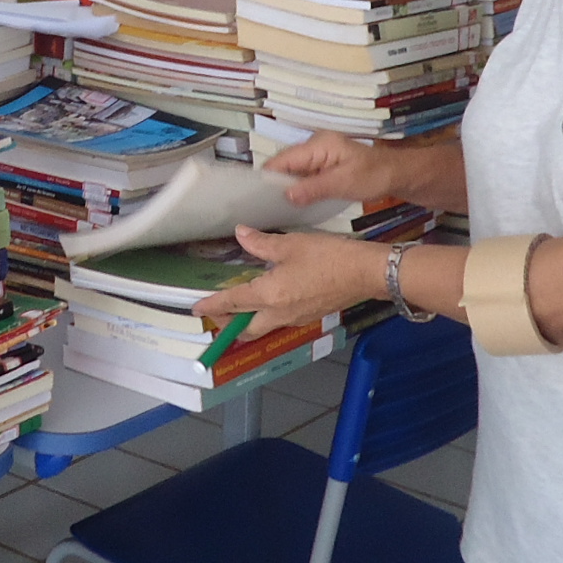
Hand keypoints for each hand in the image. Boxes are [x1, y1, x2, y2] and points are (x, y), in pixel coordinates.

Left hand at [192, 226, 380, 339]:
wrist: (366, 273)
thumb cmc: (330, 257)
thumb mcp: (291, 244)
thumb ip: (262, 242)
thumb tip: (241, 234)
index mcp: (270, 296)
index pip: (233, 303)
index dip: (212, 305)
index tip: (196, 308)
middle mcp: (280, 313)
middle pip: (246, 329)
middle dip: (228, 324)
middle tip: (217, 314)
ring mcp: (296, 318)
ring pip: (264, 326)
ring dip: (248, 320)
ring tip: (240, 306)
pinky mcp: (310, 315)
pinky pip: (281, 320)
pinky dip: (268, 314)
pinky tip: (272, 297)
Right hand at [264, 130, 404, 207]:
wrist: (398, 174)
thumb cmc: (374, 176)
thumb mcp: (343, 184)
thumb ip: (314, 188)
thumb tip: (286, 196)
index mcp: (318, 145)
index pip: (283, 159)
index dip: (269, 177)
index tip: (258, 198)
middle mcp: (315, 145)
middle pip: (285, 164)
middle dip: (276, 183)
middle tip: (267, 207)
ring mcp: (319, 154)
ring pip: (293, 170)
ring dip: (287, 186)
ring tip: (277, 207)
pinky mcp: (324, 164)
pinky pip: (304, 174)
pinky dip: (298, 187)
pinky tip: (295, 202)